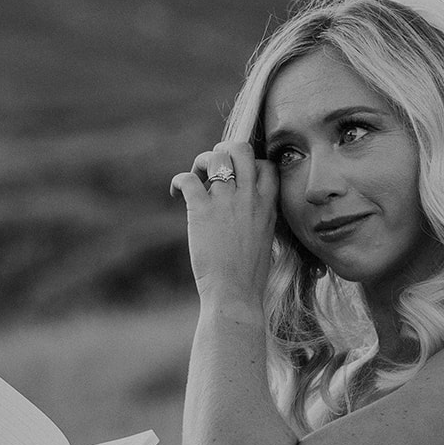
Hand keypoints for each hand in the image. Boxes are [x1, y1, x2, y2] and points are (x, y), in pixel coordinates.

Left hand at [169, 140, 277, 304]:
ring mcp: (226, 201)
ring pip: (214, 157)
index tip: (237, 177)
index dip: (250, 164)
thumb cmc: (249, 275)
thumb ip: (256, 217)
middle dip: (223, 151)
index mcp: (268, 205)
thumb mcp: (264, 239)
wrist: (236, 294)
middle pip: (240, 149)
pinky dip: (178, 181)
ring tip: (196, 180)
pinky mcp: (202, 210)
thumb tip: (239, 209)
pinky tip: (175, 194)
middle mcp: (249, 197)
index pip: (266, 165)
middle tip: (212, 168)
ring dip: (201, 162)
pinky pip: (187, 178)